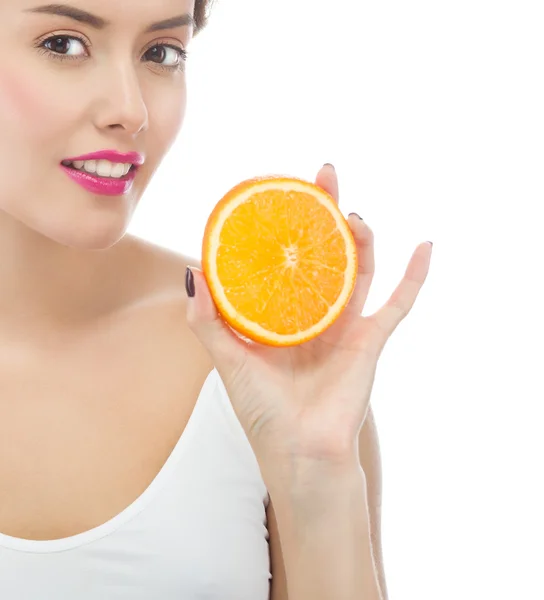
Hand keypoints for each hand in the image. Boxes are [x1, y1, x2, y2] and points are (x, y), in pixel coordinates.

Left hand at [186, 164, 431, 468]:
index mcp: (283, 316)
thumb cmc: (264, 412)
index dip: (286, 226)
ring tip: (353, 212)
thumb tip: (192, 273)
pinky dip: (415, 276)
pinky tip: (426, 246)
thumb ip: (209, 321)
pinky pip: (399, 303)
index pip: (287, 258)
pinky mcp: (372, 341)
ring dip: (362, 237)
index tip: (279, 194)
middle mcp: (316, 315)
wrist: (300, 453)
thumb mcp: (229, 360)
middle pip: (326, 252)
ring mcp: (347, 326)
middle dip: (326, 212)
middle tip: (324, 175)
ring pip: (361, 269)